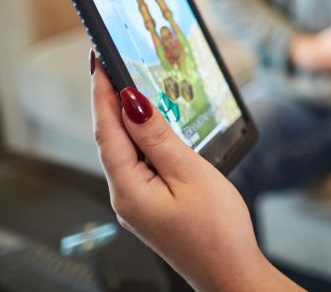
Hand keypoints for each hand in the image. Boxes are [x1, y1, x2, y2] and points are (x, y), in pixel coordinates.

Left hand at [89, 51, 295, 291]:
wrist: (231, 273)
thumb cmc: (217, 231)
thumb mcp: (190, 174)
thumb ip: (158, 137)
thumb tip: (133, 103)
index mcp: (129, 190)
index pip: (107, 130)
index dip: (103, 92)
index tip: (99, 60)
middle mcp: (125, 197)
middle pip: (110, 139)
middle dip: (109, 99)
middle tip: (109, 63)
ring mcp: (137, 203)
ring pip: (123, 150)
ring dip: (124, 116)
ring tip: (127, 83)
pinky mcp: (151, 205)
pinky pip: (138, 163)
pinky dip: (139, 137)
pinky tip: (149, 124)